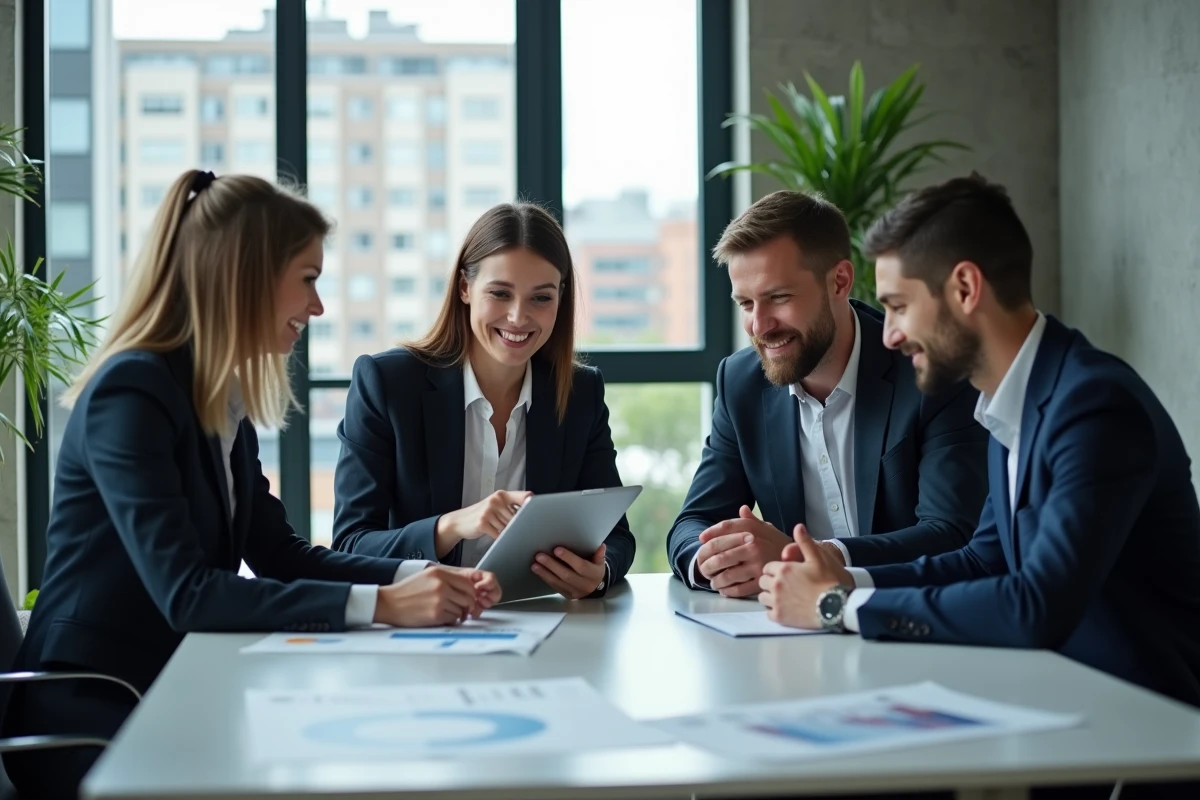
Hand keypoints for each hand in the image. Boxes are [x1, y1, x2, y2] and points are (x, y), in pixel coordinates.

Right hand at [373, 565, 500, 626]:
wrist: (389, 603)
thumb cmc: (406, 591)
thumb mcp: (427, 576)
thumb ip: (447, 578)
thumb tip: (466, 587)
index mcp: (439, 573)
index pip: (467, 583)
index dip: (471, 592)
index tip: (470, 597)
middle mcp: (441, 585)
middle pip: (469, 597)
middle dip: (469, 605)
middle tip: (466, 609)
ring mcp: (439, 600)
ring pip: (462, 609)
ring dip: (458, 613)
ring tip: (447, 612)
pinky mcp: (436, 615)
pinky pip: (453, 619)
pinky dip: (450, 620)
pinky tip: (441, 616)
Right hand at [435, 490, 532, 556]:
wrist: (459, 521)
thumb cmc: (482, 514)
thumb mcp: (496, 505)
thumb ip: (511, 505)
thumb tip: (531, 514)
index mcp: (502, 495)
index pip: (524, 497)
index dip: (533, 504)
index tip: (540, 512)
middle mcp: (496, 500)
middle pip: (517, 517)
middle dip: (517, 525)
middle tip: (515, 529)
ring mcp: (489, 511)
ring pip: (508, 527)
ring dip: (507, 533)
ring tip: (499, 530)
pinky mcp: (483, 523)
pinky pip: (499, 534)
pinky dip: (499, 538)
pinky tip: (494, 535)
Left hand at [532, 543, 606, 599]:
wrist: (595, 587)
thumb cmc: (595, 570)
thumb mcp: (600, 562)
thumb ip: (599, 554)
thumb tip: (601, 546)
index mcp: (594, 575)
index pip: (581, 566)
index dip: (569, 558)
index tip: (556, 549)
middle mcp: (585, 585)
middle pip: (566, 575)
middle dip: (552, 565)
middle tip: (540, 556)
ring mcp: (575, 592)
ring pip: (558, 583)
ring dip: (545, 573)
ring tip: (535, 564)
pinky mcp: (567, 595)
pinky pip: (555, 587)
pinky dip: (545, 578)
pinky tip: (537, 571)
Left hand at [695, 505, 789, 597]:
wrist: (802, 560)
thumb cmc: (780, 544)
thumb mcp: (769, 529)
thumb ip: (752, 521)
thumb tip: (742, 508)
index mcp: (753, 530)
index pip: (725, 528)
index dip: (710, 533)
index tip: (701, 539)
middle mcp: (754, 545)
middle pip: (720, 554)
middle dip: (707, 563)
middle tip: (703, 568)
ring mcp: (757, 564)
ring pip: (727, 574)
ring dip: (716, 580)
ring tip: (713, 581)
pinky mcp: (761, 580)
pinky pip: (739, 588)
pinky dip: (728, 591)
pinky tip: (725, 590)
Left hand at [758, 524, 852, 628]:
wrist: (838, 605)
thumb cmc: (830, 581)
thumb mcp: (818, 557)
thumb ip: (804, 542)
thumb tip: (798, 527)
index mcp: (783, 569)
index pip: (767, 568)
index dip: (775, 570)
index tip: (784, 574)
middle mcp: (777, 584)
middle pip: (762, 582)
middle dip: (770, 582)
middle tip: (784, 585)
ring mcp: (777, 602)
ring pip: (762, 598)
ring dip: (770, 596)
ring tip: (784, 597)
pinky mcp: (781, 617)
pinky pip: (769, 613)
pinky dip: (775, 611)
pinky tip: (786, 609)